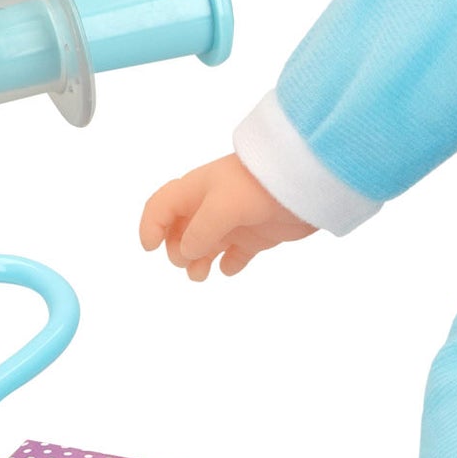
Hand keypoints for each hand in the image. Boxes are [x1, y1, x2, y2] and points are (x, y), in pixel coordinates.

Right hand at [139, 153, 317, 281]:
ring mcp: (234, 221)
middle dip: (177, 250)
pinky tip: (229, 269)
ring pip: (205, 246)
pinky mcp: (257, 235)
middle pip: (181, 232)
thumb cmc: (258, 185)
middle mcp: (211, 206)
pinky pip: (236, 254)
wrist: (306, 182)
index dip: (151, 226)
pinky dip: (229, 264)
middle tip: (189, 261)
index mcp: (197, 191)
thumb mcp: (223, 205)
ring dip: (197, 262)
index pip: (162, 206)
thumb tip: (185, 252)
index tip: (151, 248)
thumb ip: (200, 231)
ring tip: (200, 275)